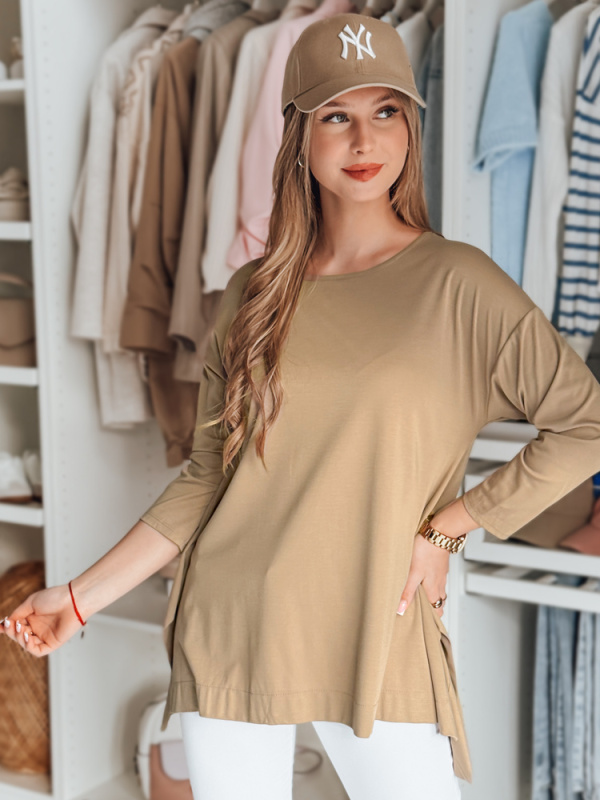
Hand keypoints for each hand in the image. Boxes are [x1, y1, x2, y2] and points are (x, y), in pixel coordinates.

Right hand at [0, 584, 85, 656]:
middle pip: (19, 635)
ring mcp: (45, 636)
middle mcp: (38, 627)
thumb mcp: (31, 603)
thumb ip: (18, 613)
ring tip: (20, 628)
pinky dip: (29, 646)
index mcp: (33, 617)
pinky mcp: (52, 644)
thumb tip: (6, 622)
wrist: (73, 600)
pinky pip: (37, 651)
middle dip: (12, 631)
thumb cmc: (56, 597)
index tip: (0, 626)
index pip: (16, 626)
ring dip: (20, 638)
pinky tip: (27, 637)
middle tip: (10, 625)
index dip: (7, 627)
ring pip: (26, 644)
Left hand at [396, 497, 476, 617]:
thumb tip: (401, 610)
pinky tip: (424, 577)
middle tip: (421, 613)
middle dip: (433, 609)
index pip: (438, 611)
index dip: (434, 618)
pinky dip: (433, 583)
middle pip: (440, 602)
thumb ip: (407, 591)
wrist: (439, 533)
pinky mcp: (440, 564)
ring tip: (421, 597)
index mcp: (434, 588)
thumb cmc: (426, 551)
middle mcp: (440, 583)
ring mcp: (441, 573)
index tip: (425, 624)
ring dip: (433, 595)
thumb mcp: (413, 573)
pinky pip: (438, 578)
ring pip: (440, 590)